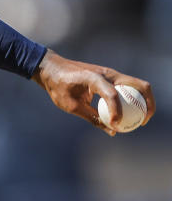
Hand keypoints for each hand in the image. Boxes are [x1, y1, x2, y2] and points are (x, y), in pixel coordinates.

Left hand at [32, 49, 155, 135]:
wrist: (52, 69)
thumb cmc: (58, 86)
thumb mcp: (71, 106)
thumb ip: (92, 118)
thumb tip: (113, 131)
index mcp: (93, 78)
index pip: (113, 95)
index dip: (117, 112)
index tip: (116, 125)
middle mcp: (107, 73)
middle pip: (139, 85)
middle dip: (148, 104)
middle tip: (144, 121)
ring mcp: (111, 74)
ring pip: (138, 85)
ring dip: (144, 101)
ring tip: (141, 120)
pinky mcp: (111, 77)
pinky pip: (129, 87)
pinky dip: (135, 99)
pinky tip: (131, 114)